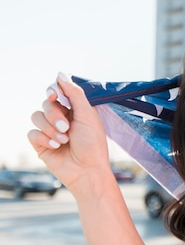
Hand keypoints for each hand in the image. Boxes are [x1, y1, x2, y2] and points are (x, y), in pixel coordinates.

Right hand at [27, 72, 111, 190]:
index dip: (53, 91)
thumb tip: (60, 74)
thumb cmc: (93, 144)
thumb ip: (74, 93)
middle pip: (45, 104)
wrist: (87, 171)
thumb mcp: (88, 115)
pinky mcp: (40, 144)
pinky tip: (56, 147)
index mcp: (75, 110)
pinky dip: (43, 138)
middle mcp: (61, 118)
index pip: (57, 92)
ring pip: (36, 116)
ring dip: (50, 128)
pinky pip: (31, 133)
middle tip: (67, 128)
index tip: (54, 95)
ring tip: (64, 140)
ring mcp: (50, 131)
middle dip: (55, 115)